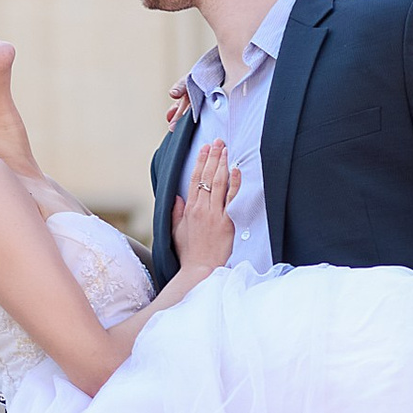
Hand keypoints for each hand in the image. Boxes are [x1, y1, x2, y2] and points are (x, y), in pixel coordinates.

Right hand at [173, 139, 237, 275]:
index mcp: (189, 210)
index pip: (194, 180)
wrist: (200, 270)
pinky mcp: (226, 222)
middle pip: (207, 177)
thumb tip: (177, 197)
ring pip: (218, 183)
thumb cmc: (189, 253)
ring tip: (225, 149)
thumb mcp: (176, 232)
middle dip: (212, 157)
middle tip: (217, 142)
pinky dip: (234, 183)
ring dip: (222, 164)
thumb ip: (176, 213)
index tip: (204, 149)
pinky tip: (236, 170)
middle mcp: (201, 209)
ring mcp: (214, 214)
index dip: (200, 162)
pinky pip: (231, 198)